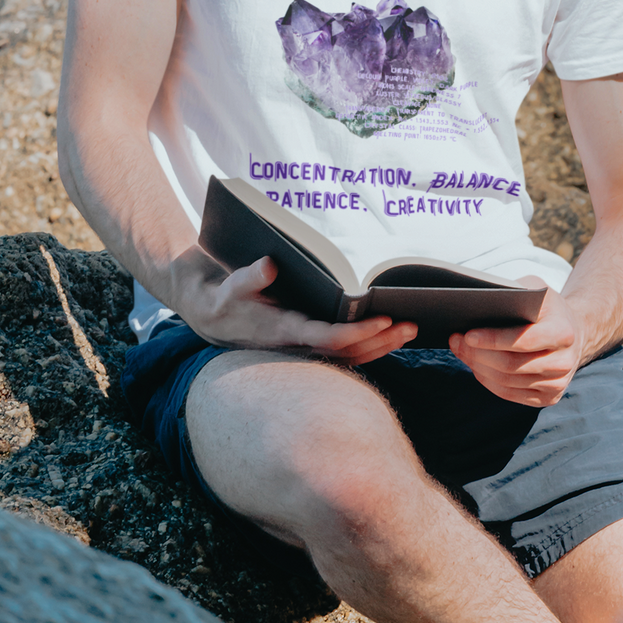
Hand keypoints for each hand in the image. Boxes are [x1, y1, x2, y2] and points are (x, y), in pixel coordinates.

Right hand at [174, 247, 415, 362]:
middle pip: (348, 353)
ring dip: (381, 345)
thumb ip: (247, 278)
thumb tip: (269, 265)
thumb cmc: (223, 297)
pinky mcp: (308, 345)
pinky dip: (369, 345)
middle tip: (412, 325)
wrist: (209, 314)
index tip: (384, 318)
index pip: (328, 339)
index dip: (358, 332)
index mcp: (283, 332)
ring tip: (410, 329)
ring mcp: (304, 350)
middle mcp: (297, 346)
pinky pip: (345, 352)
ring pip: (350, 357)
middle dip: (381, 341)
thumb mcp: (228, 286)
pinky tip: (390, 333)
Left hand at [449, 279, 584, 405]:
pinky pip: (509, 394)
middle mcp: (564, 362)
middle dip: (477, 354)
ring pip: (506, 381)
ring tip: (460, 350)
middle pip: (511, 365)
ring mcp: (558, 384)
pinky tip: (475, 364)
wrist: (573, 330)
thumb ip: (512, 293)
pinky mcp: (549, 397)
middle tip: (455, 340)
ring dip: (478, 366)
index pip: (523, 341)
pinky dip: (487, 379)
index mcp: (563, 332)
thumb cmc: (545, 307)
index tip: (467, 335)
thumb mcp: (534, 289)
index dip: (493, 340)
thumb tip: (476, 302)